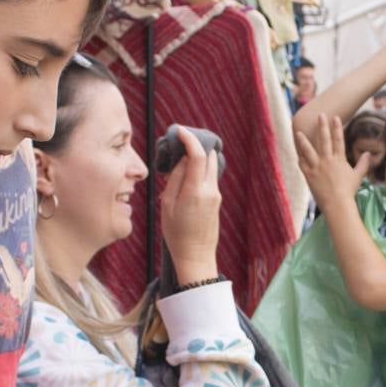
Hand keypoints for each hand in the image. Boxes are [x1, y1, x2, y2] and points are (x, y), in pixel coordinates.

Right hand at [158, 128, 220, 282]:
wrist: (195, 256)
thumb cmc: (176, 233)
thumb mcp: (168, 205)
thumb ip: (176, 179)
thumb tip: (183, 161)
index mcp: (196, 191)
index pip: (198, 156)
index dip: (190, 139)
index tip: (180, 131)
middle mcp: (210, 190)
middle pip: (209, 156)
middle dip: (196, 146)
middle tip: (179, 145)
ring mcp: (216, 195)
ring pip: (211, 166)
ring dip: (199, 158)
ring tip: (180, 163)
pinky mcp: (217, 200)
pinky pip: (210, 177)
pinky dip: (201, 170)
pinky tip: (187, 177)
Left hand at [295, 114, 370, 211]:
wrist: (337, 204)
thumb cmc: (348, 191)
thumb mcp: (357, 176)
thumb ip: (363, 164)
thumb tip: (368, 154)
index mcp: (339, 160)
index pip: (339, 140)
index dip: (337, 127)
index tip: (335, 117)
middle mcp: (327, 161)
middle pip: (324, 140)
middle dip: (322, 126)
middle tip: (320, 115)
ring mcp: (317, 167)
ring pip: (308, 150)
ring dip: (303, 140)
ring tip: (298, 132)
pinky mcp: (309, 175)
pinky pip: (302, 164)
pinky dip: (300, 158)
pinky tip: (297, 153)